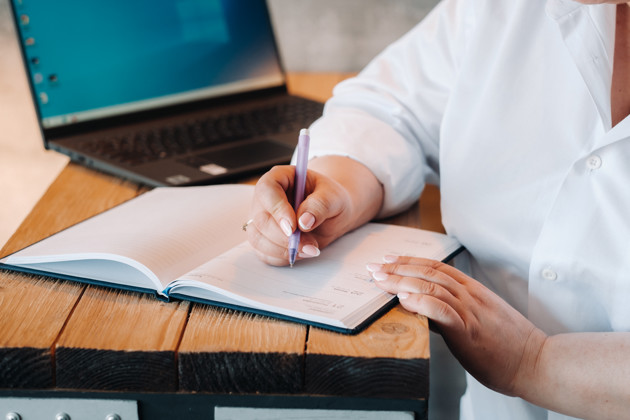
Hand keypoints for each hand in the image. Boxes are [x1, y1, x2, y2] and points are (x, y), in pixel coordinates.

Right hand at [246, 163, 356, 265]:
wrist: (332, 214)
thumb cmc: (331, 199)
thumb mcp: (334, 197)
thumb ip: (320, 205)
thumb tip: (304, 222)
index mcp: (279, 178)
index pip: (266, 189)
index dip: (277, 209)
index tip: (293, 227)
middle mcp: (265, 199)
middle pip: (260, 219)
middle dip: (284, 237)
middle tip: (309, 244)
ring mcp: (262, 220)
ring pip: (257, 239)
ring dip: (282, 250)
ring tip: (309, 249)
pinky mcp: (264, 239)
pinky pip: (264, 253)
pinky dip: (282, 258)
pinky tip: (301, 253)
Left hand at [368, 256, 546, 395]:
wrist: (537, 362)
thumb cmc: (510, 345)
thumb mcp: (483, 318)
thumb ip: (459, 308)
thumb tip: (430, 307)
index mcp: (473, 290)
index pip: (436, 266)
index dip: (410, 261)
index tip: (389, 259)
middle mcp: (469, 295)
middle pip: (428, 272)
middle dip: (397, 268)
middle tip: (374, 268)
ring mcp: (469, 311)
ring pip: (430, 286)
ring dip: (400, 281)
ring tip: (379, 280)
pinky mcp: (468, 331)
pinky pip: (441, 311)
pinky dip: (420, 302)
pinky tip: (403, 299)